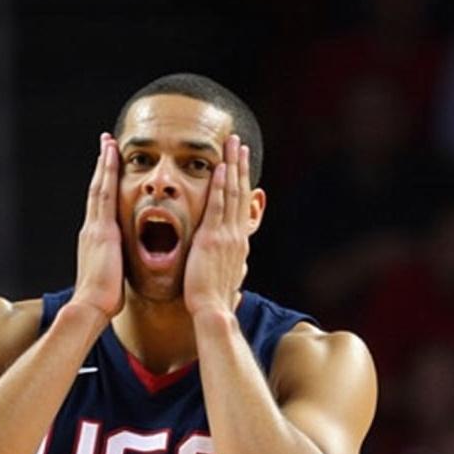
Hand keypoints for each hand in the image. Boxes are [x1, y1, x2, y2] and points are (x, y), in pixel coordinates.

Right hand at [72, 133, 124, 318]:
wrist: (90, 307)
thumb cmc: (102, 301)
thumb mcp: (109, 278)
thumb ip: (113, 267)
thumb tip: (118, 269)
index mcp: (94, 241)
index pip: (100, 208)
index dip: (103, 187)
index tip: (107, 170)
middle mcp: (91, 229)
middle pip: (97, 191)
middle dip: (101, 168)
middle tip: (106, 145)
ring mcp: (94, 228)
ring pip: (100, 187)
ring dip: (104, 163)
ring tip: (108, 142)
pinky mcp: (101, 229)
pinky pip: (105, 193)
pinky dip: (108, 172)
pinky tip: (112, 155)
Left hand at [184, 134, 251, 317]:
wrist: (212, 311)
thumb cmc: (214, 301)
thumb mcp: (225, 279)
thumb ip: (229, 268)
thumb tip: (236, 271)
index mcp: (237, 243)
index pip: (240, 206)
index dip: (241, 183)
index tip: (240, 165)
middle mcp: (236, 235)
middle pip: (240, 192)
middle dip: (240, 165)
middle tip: (239, 142)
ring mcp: (226, 235)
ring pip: (232, 193)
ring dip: (232, 165)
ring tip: (232, 143)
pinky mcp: (213, 238)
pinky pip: (218, 205)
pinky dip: (220, 185)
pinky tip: (220, 167)